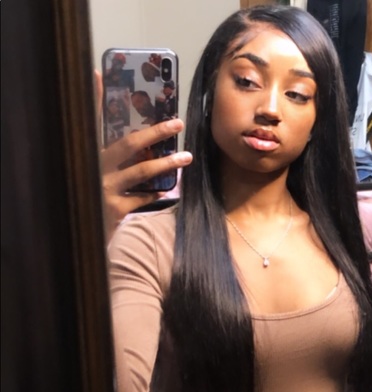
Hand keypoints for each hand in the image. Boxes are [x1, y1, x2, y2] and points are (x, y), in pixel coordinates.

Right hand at [94, 71, 192, 239]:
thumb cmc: (91, 199)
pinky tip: (169, 190)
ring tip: (187, 157)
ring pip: (141, 171)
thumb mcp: (95, 175)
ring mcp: (103, 187)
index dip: (93, 98)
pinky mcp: (114, 208)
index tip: (99, 74)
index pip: (91, 121)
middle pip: (127, 144)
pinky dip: (157, 193)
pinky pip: (142, 197)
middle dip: (154, 132)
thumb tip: (134, 139)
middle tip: (176, 123)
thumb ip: (110, 159)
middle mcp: (94, 167)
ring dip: (167, 164)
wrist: (80, 233)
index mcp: (89, 154)